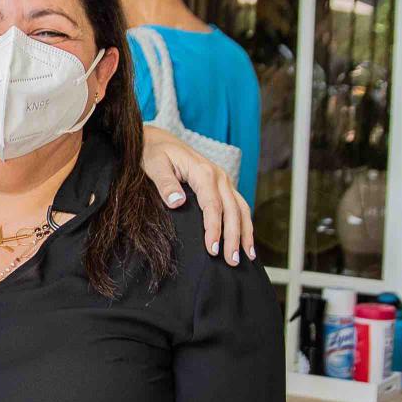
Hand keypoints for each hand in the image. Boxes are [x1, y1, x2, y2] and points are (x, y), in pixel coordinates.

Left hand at [139, 128, 253, 264]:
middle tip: (231, 261)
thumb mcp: (154, 165)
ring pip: (241, 209)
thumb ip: (165, 183)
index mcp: (204, 172)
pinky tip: (245, 242)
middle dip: (234, 237)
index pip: (213, 206)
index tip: (213, 250)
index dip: (214, 229)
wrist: (158, 140)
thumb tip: (177, 203)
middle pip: (231, 210)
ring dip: (245, 233)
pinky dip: (244, 224)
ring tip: (247, 257)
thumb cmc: (153, 153)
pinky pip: (238, 206)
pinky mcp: (222, 186)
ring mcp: (223, 180)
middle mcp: (219, 176)